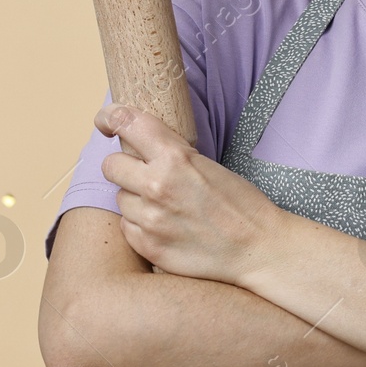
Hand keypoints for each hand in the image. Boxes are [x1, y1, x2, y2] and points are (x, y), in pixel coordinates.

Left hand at [95, 103, 286, 285]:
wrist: (258, 248)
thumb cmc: (240, 204)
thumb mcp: (206, 164)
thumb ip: (169, 154)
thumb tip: (137, 145)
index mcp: (174, 158)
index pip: (126, 122)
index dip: (111, 117)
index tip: (107, 122)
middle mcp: (156, 186)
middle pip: (111, 165)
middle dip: (124, 166)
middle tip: (143, 173)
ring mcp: (150, 219)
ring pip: (120, 198)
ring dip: (136, 199)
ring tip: (166, 207)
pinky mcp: (148, 246)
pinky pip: (127, 226)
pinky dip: (140, 225)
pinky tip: (166, 227)